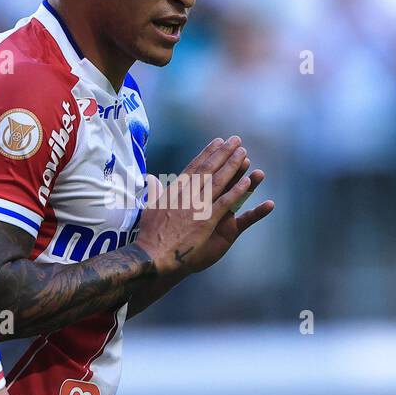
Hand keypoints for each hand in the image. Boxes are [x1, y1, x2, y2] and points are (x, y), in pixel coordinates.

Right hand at [134, 137, 268, 275]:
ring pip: (218, 181)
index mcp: (174, 190)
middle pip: (208, 169)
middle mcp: (186, 194)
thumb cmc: (149, 234)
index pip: (194, 167)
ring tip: (243, 152)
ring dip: (232, 165)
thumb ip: (154, 191)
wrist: (152, 254)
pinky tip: (246, 181)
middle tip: (235, 140)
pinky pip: (224, 203)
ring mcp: (196, 206)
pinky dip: (236, 191)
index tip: (217, 142)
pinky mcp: (206, 220)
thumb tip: (151, 178)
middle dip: (223, 153)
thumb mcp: (149, 208)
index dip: (207, 153)